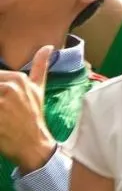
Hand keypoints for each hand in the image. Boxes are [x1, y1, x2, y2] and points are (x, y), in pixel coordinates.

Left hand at [0, 47, 55, 172]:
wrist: (33, 144)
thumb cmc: (33, 116)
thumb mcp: (38, 89)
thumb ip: (40, 66)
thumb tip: (48, 47)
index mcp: (18, 78)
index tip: (3, 100)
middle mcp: (9, 87)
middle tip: (1, 107)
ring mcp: (1, 102)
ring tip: (0, 112)